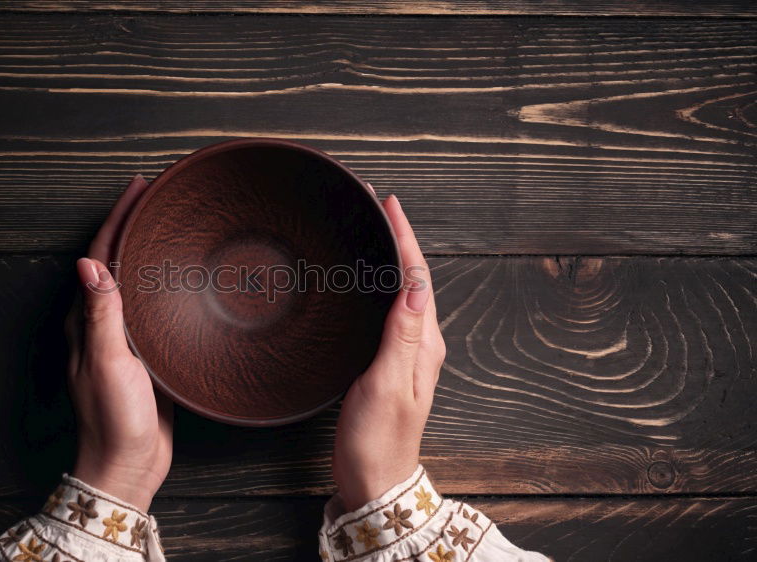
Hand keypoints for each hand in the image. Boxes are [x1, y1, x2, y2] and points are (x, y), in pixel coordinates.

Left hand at [65, 175, 173, 511]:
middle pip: (115, 261)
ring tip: (171, 224)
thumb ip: (102, 314)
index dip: (118, 218)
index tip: (139, 187)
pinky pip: (151, 308)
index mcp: (86, 321)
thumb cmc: (114, 420)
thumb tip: (90, 262)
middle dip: (132, 225)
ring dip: (147, 250)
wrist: (129, 466)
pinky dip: (162, 284)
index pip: (100, 255)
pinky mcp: (145, 357)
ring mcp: (123, 340)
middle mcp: (101, 325)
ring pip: (134, 282)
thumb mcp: (109, 362)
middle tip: (157, 195)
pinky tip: (180, 280)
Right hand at [332, 194, 444, 511]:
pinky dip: (379, 285)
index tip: (389, 203)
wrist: (375, 483)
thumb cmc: (377, 441)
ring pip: (401, 292)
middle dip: (398, 238)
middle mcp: (420, 344)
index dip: (404, 237)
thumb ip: (400, 336)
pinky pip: (389, 311)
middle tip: (377, 204)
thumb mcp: (385, 386)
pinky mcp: (389, 363)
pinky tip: (366, 279)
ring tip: (373, 228)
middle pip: (412, 278)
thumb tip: (413, 285)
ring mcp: (406, 354)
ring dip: (390, 258)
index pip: (417, 278)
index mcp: (423, 345)